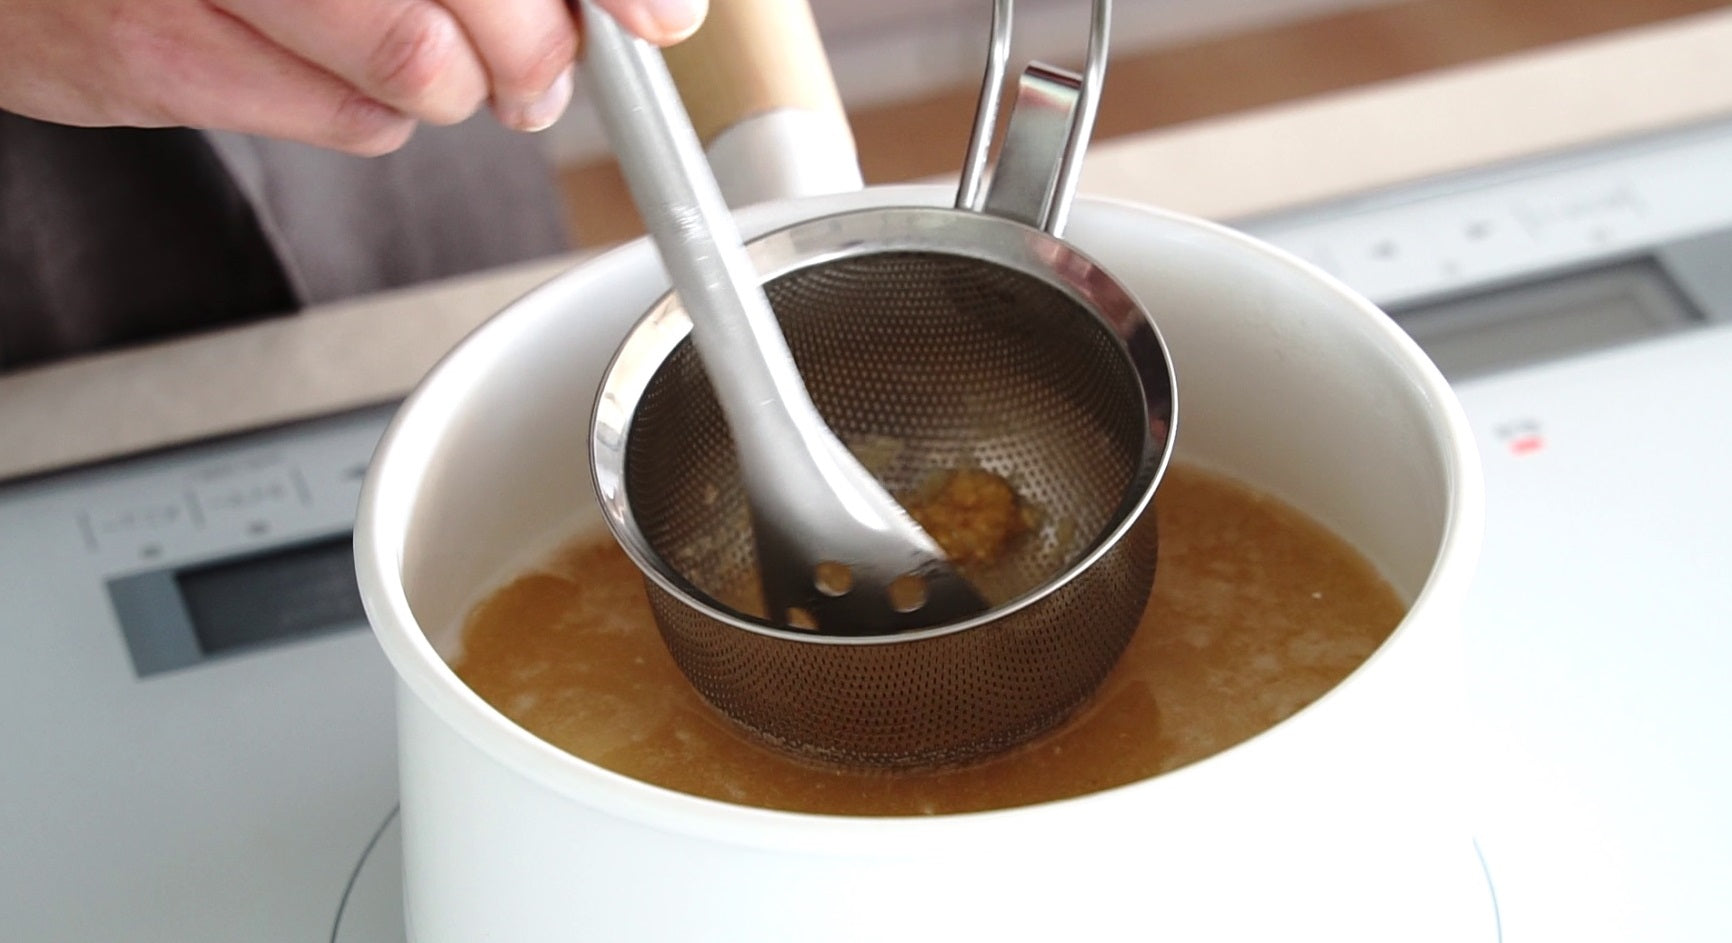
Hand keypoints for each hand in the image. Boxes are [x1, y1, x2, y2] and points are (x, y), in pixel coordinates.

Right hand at [0, 0, 706, 154]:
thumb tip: (631, 0)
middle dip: (532, 47)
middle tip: (535, 65)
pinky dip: (375, 115)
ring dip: (448, 83)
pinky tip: (334, 69)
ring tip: (421, 59)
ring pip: (415, 69)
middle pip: (473, 4)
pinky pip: (349, 123)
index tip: (652, 16)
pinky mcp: (149, 57)